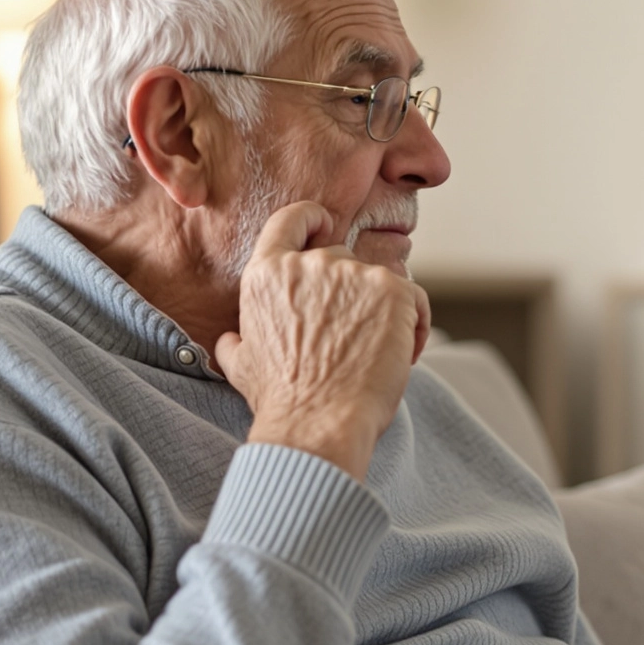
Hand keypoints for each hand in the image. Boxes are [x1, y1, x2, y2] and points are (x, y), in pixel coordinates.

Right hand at [215, 202, 428, 482]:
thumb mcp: (241, 366)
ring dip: (384, 312)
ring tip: (376, 355)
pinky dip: (414, 324)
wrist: (318, 425)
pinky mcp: (392, 291)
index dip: (313, 221)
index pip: (293, 219)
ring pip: (380, 280)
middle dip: (351, 295)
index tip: (326, 230)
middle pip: (343, 259)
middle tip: (351, 340)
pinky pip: (414, 298)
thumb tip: (229, 340)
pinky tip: (401, 355)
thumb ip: (235, 342)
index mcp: (267, 274)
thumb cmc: (282, 401)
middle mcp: (309, 264)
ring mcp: (353, 274)